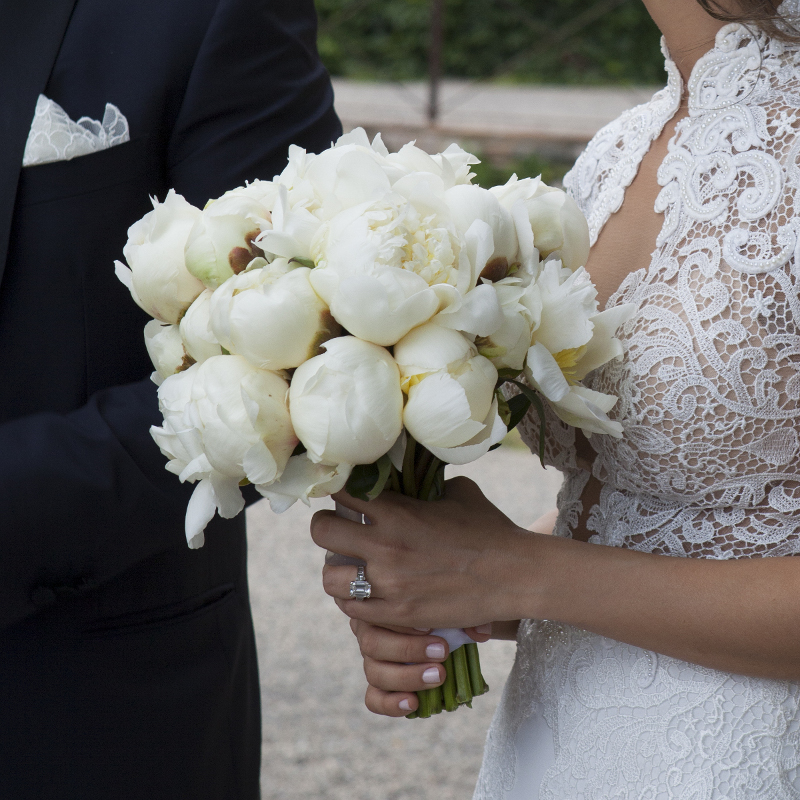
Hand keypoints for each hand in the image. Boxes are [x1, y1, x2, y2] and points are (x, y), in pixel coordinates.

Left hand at [310, 476, 534, 629]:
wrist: (514, 575)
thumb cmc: (489, 529)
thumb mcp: (457, 492)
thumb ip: (425, 486)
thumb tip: (412, 476)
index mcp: (396, 511)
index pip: (341, 491)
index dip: (339, 490)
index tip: (344, 493)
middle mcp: (384, 545)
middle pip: (321, 530)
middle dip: (326, 526)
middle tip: (339, 528)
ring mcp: (388, 584)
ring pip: (328, 577)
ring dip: (336, 569)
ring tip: (349, 566)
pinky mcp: (398, 614)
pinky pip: (352, 610)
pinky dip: (354, 600)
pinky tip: (366, 593)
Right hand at [350, 620, 492, 716]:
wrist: (449, 632)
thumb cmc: (444, 612)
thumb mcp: (453, 606)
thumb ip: (464, 615)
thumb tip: (478, 633)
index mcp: (379, 606)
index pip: (378, 612)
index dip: (400, 622)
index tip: (429, 627)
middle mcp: (369, 632)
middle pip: (372, 643)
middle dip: (408, 649)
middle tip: (442, 652)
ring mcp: (371, 661)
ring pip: (374, 673)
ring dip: (407, 677)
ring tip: (439, 676)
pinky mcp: (378, 688)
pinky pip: (374, 699)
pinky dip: (391, 703)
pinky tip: (413, 702)